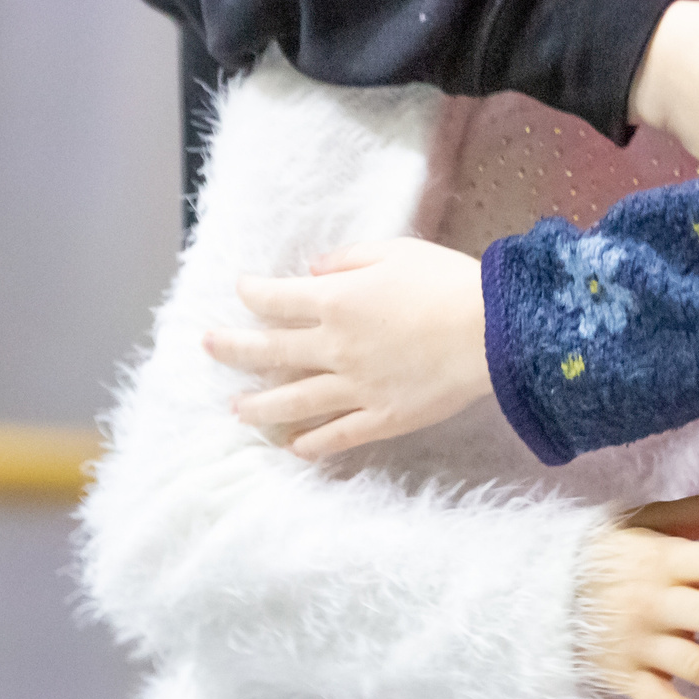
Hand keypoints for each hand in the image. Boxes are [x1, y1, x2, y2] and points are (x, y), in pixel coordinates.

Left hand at [206, 237, 488, 459]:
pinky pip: (336, 435)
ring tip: (235, 409)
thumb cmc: (447, 281)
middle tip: (208, 346)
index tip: (240, 289)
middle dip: (233, 347)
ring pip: (292, 400)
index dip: (252, 292)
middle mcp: (334, 347)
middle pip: (270, 350)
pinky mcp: (380, 417)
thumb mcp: (397, 251)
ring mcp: (354, 387)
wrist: (491, 331)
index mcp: (336, 300)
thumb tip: (312, 271)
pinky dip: (311, 444)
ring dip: (258, 405)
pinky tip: (293, 447)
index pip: (276, 298)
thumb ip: (348, 259)